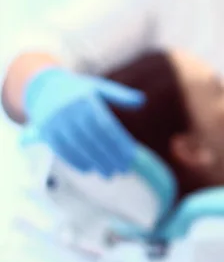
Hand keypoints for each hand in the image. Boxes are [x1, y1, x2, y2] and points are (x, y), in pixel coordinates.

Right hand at [24, 67, 144, 177]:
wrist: (43, 87)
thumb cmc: (79, 90)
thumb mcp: (98, 87)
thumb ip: (120, 95)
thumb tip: (142, 101)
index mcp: (86, 99)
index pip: (106, 125)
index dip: (119, 143)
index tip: (131, 156)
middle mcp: (70, 110)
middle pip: (93, 138)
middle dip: (109, 156)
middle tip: (123, 170)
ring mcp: (56, 122)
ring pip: (78, 146)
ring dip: (95, 162)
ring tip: (109, 174)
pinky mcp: (46, 132)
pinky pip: (62, 150)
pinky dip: (76, 162)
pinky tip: (89, 170)